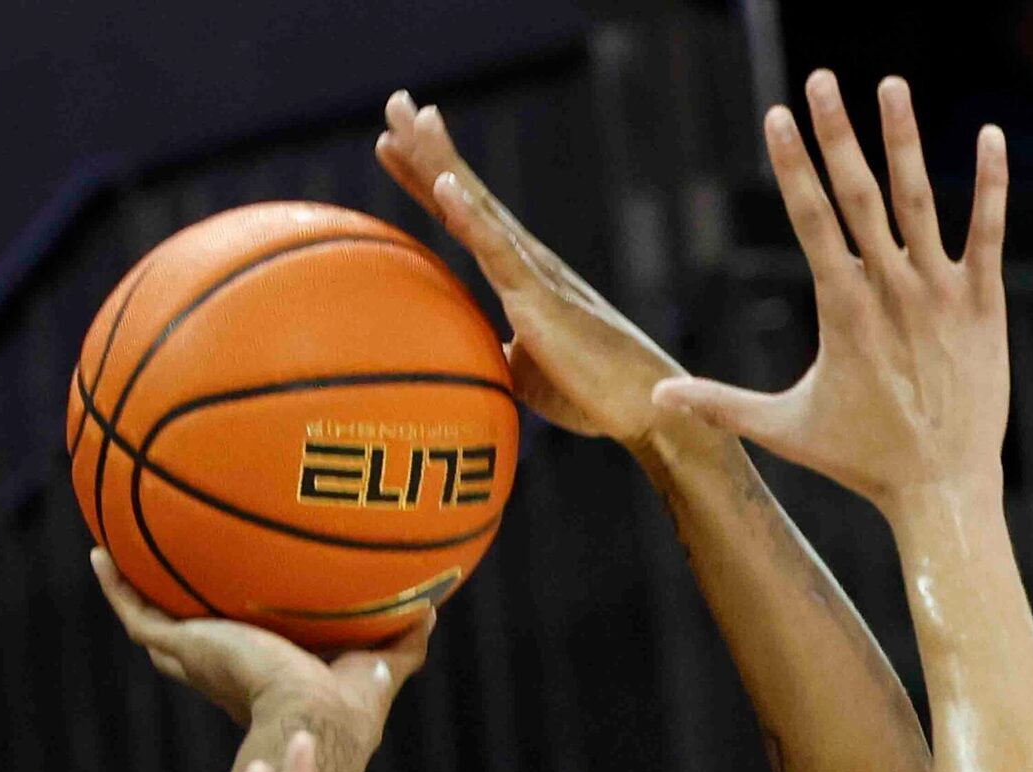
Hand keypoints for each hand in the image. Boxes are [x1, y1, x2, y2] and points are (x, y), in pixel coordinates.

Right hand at [94, 548, 432, 738]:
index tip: (230, 615)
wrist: (314, 716)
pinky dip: (116, 585)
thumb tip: (433, 608)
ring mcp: (197, 659)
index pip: (238, 660)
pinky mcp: (184, 647)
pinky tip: (100, 553)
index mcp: (261, 680)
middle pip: (187, 647)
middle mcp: (222, 671)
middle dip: (175, 623)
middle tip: (165, 586)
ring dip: (134, 597)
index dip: (231, 641)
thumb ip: (402, 642)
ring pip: (154, 628)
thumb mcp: (380, 665)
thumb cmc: (349, 706)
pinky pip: (137, 612)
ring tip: (116, 561)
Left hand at [377, 91, 697, 448]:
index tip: (393, 147)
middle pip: (467, 195)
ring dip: (442, 162)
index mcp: (520, 277)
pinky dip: (470, 215)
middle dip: (429, 149)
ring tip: (412, 118)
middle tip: (396, 104)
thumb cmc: (589, 391)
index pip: (464, 220)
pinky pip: (499, 250)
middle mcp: (527, 261)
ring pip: (478, 207)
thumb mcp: (524, 372)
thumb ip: (497, 355)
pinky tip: (444, 182)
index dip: (427, 182)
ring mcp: (534, 272)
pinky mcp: (541, 297)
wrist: (639, 407)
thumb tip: (471, 362)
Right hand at [651, 73, 1010, 516]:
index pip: (809, 219)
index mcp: (841, 307)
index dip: (792, 163)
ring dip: (904, 138)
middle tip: (821, 78)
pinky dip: (990, 183)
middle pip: (857, 194)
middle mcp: (890, 288)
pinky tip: (989, 135)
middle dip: (836, 133)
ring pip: (920, 199)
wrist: (942, 487)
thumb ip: (720, 403)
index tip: (778, 114)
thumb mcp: (783, 430)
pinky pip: (988, 230)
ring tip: (890, 83)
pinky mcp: (983, 302)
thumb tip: (654, 398)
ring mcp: (940, 291)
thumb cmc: (859, 459)